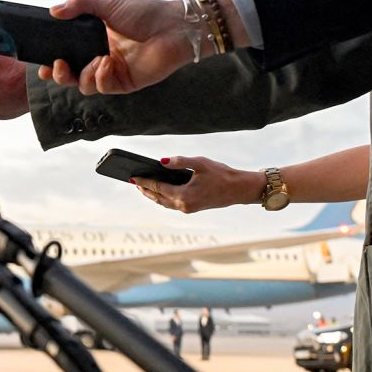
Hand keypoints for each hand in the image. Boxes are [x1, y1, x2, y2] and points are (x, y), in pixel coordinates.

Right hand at [43, 0, 191, 94]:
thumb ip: (80, 5)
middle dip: (59, 75)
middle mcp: (100, 57)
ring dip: (84, 75)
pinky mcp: (125, 83)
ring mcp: (112, 72)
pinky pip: (104, 87)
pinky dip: (101, 77)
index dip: (51, 61)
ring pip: (85, 85)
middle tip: (57, 66)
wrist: (174, 26)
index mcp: (93, 40)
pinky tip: (107, 63)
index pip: (66, 54)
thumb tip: (53, 10)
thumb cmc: (145, 13)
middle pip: (71, 76)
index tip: (40, 62)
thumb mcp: (108, 5)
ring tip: (95, 60)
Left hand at [132, 156, 262, 213]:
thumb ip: (180, 162)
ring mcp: (188, 209)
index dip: (144, 181)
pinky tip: (159, 190)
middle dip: (145, 190)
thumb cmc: (221, 174)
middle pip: (158, 198)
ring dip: (153, 195)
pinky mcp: (192, 208)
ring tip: (142, 185)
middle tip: (134, 181)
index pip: (157, 188)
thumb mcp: (200, 163)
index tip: (132, 177)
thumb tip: (161, 162)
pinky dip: (163, 197)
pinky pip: (172, 204)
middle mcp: (184, 205)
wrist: (239, 189)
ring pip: (164, 203)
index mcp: (184, 196)